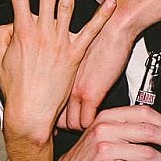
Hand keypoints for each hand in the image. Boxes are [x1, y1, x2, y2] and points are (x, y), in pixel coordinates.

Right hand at [0, 0, 114, 140]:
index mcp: (21, 31)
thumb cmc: (14, 89)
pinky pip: (91, 32)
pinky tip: (111, 3)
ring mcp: (60, 42)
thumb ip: (2, 35)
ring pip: (66, 5)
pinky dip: (102, 17)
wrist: (30, 113)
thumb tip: (9, 22)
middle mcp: (42, 32)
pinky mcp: (75, 55)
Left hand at [60, 16, 135, 131]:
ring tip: (87, 131)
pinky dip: (91, 128)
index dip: (51, 118)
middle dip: (63, 128)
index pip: (47, 105)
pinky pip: (86, 122)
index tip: (54, 124)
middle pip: (55, 118)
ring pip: (71, 124)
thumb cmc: (99, 38)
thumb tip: (70, 84)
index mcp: (58, 75)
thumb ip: (71, 73)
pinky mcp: (91, 94)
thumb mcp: (76, 56)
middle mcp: (63, 84)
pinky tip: (97, 126)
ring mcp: (75, 91)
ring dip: (79, 130)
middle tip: (70, 132)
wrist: (113, 29)